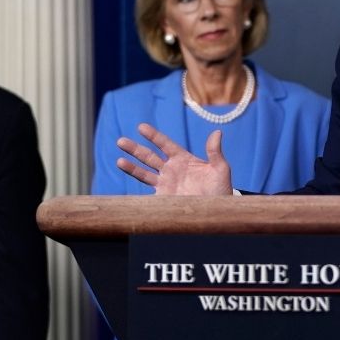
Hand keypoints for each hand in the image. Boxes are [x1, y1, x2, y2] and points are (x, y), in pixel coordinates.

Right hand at [116, 123, 233, 194]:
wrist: (217, 212)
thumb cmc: (221, 189)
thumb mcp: (220, 169)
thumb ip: (215, 152)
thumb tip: (217, 132)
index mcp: (183, 159)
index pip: (165, 144)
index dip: (153, 136)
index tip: (141, 127)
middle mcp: (171, 170)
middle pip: (149, 157)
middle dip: (135, 149)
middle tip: (120, 141)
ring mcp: (165, 184)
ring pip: (144, 173)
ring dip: (131, 167)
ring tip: (119, 160)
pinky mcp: (163, 198)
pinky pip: (147, 192)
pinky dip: (137, 190)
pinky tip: (128, 189)